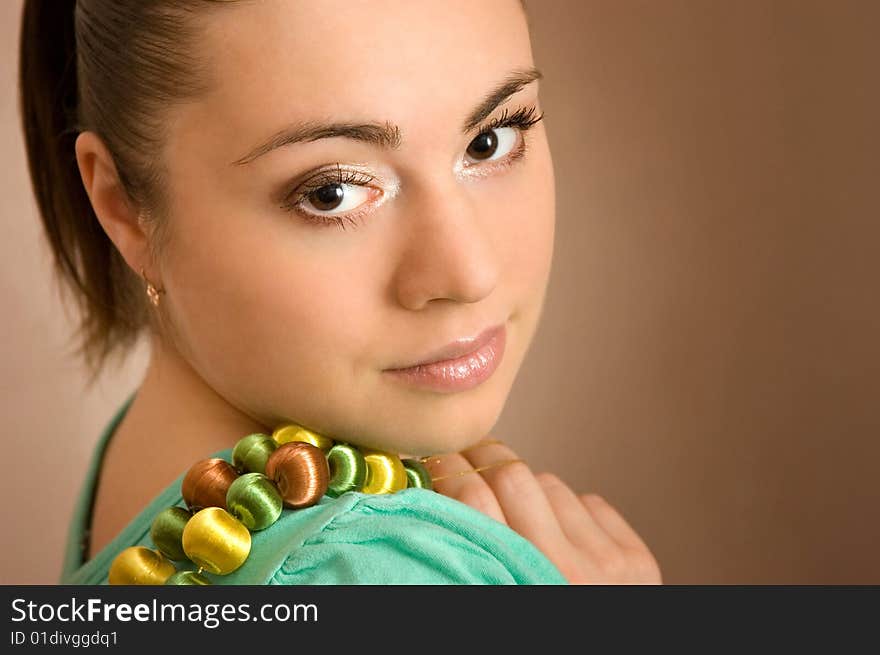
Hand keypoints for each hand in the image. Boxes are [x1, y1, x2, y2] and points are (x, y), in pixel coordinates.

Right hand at [424, 438, 662, 584]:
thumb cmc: (533, 643)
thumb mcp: (484, 603)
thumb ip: (464, 560)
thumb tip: (431, 500)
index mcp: (516, 586)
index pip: (473, 499)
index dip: (447, 469)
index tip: (433, 458)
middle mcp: (566, 570)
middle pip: (513, 476)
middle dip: (484, 457)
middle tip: (466, 454)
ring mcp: (609, 562)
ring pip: (551, 483)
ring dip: (528, 486)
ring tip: (515, 501)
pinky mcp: (637, 559)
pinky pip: (590, 502)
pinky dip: (570, 507)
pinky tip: (559, 528)